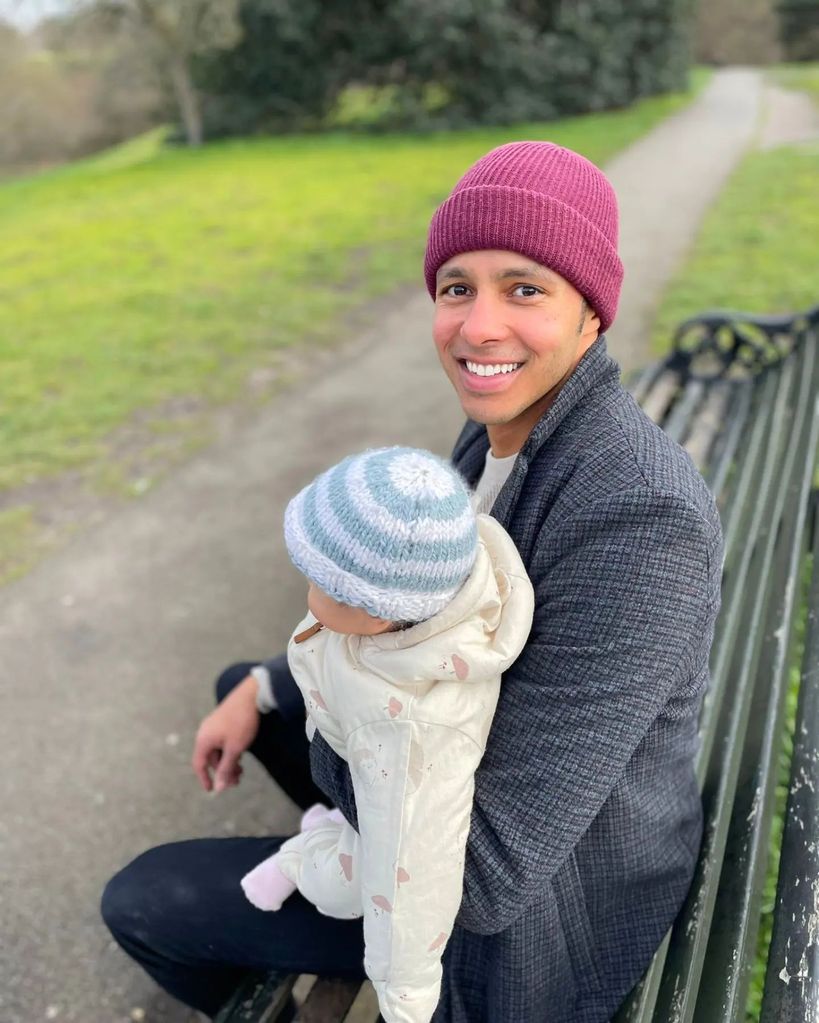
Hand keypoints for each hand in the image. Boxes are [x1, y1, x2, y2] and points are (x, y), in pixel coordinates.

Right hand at [192, 674, 259, 792]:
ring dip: (228, 762)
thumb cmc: (242, 722)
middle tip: (237, 781)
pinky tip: (240, 756)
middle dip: (222, 771)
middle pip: (211, 758)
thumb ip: (225, 769)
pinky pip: (222, 742)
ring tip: (241, 771)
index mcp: (204, 740)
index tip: (212, 790)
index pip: (199, 765)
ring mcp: (213, 726)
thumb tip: (219, 788)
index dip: (205, 778)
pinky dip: (229, 751)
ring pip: (218, 750)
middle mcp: (205, 733)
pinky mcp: (222, 722)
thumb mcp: (235, 749)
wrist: (251, 695)